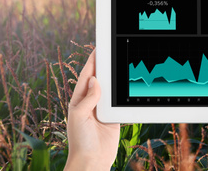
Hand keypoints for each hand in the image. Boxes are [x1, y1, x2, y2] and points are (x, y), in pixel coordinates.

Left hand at [64, 50, 119, 170]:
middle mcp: (91, 102)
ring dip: (117, 78)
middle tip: (114, 52)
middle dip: (106, 66)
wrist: (92, 161)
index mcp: (79, 99)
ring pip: (112, 88)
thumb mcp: (78, 116)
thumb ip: (88, 98)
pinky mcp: (114, 116)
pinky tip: (128, 85)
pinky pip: (120, 101)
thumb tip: (95, 79)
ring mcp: (103, 108)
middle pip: (101, 79)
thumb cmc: (80, 140)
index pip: (87, 75)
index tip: (98, 48)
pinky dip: (124, 93)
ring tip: (123, 64)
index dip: (92, 61)